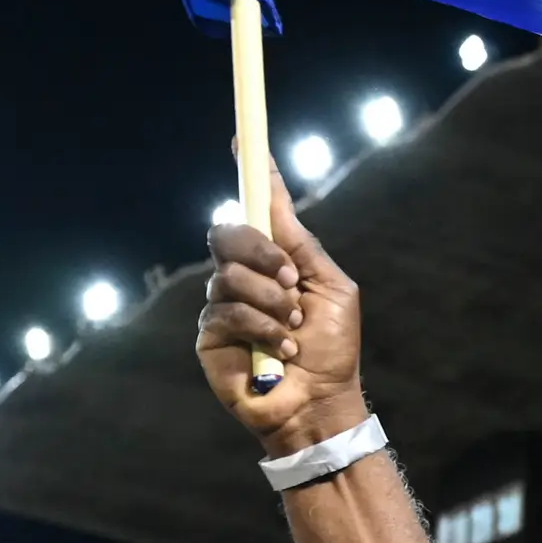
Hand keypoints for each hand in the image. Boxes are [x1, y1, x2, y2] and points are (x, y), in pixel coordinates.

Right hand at [196, 166, 365, 452]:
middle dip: (261, 253)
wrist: (319, 401)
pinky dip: (260, 328)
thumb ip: (302, 245)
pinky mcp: (209, 334)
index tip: (246, 141)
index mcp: (275, 259)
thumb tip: (275, 197)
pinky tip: (279, 349)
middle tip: (290, 281)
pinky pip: (224, 310)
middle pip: (227, 232)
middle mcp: (243, 275)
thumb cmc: (332, 348)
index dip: (251, 175)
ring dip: (270, 302)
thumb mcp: (332, 288)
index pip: (256, 210)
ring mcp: (223, 303)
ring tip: (292, 328)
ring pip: (228, 275)